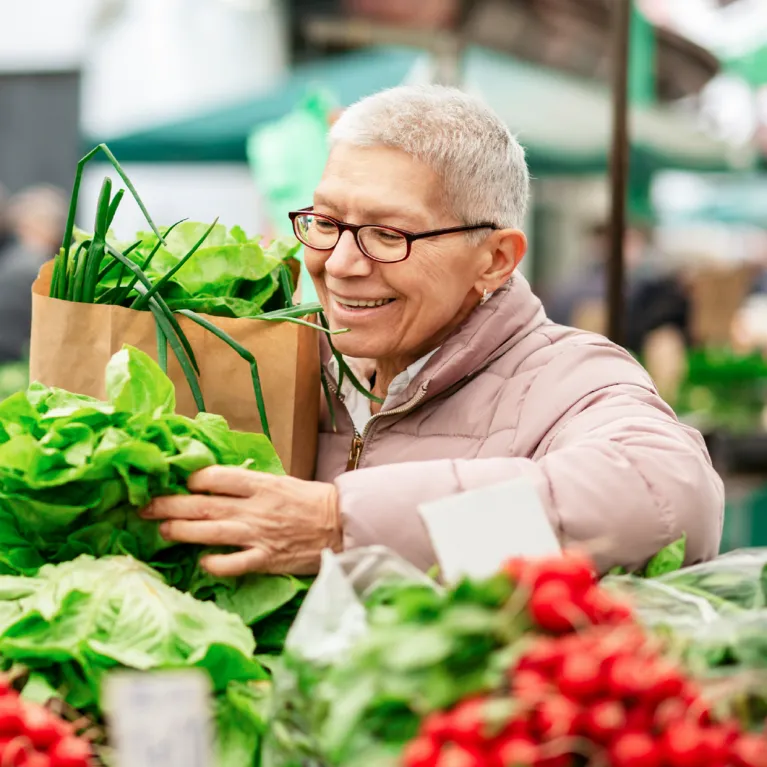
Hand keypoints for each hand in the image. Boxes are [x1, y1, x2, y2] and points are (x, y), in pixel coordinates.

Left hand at [141, 466, 340, 575]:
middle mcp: (254, 508)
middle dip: (168, 505)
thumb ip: (250, 484)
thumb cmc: (311, 501)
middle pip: (202, 505)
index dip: (190, 480)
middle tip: (144, 506)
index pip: (214, 477)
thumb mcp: (280, 482)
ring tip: (160, 530)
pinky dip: (214, 563)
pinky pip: (232, 564)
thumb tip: (216, 484)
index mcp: (260, 484)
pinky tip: (202, 562)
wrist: (341, 525)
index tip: (175, 483)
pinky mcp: (265, 559)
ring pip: (210, 532)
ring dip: (180, 531)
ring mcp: (258, 535)